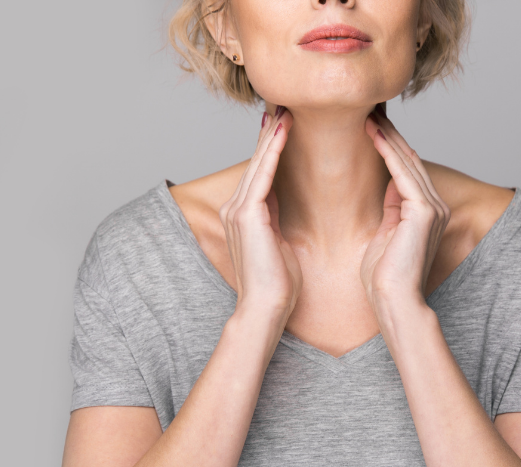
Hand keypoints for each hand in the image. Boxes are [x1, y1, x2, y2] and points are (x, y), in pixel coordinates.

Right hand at [220, 106, 301, 323]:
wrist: (266, 307)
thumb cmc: (278, 283)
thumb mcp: (279, 242)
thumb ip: (275, 218)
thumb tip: (280, 202)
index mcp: (244, 215)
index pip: (260, 173)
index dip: (271, 147)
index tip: (284, 125)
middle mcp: (236, 208)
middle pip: (256, 162)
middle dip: (270, 133)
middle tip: (283, 104)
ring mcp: (238, 210)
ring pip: (258, 163)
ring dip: (272, 135)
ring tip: (284, 109)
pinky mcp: (247, 214)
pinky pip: (263, 174)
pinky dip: (273, 150)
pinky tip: (283, 131)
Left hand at [361, 105, 449, 309]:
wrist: (393, 301)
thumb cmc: (384, 277)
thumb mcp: (385, 234)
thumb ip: (390, 209)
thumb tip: (386, 185)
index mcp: (425, 211)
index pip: (405, 168)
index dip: (388, 144)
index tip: (369, 123)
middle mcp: (433, 205)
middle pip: (408, 158)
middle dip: (388, 132)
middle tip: (369, 107)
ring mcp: (432, 207)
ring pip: (406, 160)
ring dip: (386, 135)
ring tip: (368, 112)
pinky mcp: (423, 212)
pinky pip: (402, 173)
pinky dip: (387, 151)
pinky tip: (372, 132)